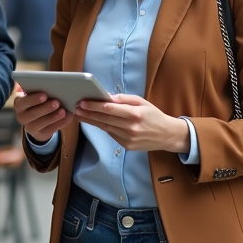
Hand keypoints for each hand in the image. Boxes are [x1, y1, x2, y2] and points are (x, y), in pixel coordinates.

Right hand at [13, 91, 68, 143]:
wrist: (38, 121)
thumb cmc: (38, 103)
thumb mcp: (35, 97)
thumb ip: (38, 91)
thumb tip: (49, 86)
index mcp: (19, 105)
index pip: (22, 103)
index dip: (33, 99)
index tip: (44, 95)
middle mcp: (22, 117)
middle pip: (33, 114)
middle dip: (46, 108)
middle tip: (57, 102)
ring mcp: (30, 128)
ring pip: (41, 123)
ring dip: (54, 117)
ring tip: (64, 111)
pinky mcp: (40, 134)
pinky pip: (51, 129)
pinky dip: (61, 123)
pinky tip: (68, 116)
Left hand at [74, 94, 189, 152]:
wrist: (167, 135)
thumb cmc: (154, 115)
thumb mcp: (141, 102)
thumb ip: (123, 99)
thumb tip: (105, 96)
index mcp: (135, 114)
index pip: (109, 109)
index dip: (94, 105)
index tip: (82, 102)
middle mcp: (131, 127)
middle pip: (104, 119)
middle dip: (88, 113)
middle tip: (76, 108)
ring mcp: (128, 138)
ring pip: (105, 127)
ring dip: (91, 121)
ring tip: (80, 114)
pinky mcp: (127, 146)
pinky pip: (111, 134)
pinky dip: (103, 127)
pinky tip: (94, 121)